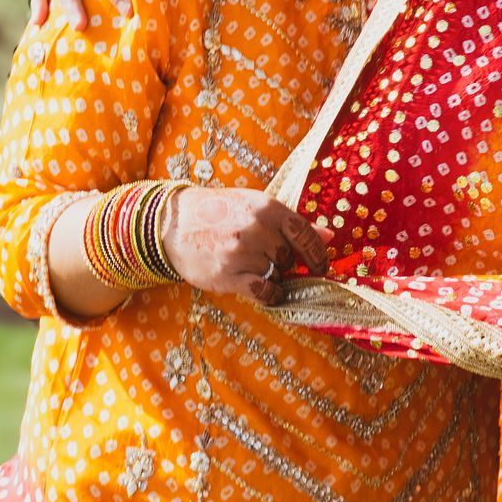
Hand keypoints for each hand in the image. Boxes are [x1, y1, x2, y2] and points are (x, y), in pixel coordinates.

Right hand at [163, 188, 332, 304]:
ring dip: (273, 276)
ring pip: (276, 274)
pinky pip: (262, 291)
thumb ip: (291, 222)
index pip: (305, 234)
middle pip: (289, 257)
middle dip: (285, 263)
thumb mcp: (255, 205)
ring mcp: (240, 252)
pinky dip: (271, 295)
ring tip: (254, 267)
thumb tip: (329, 236)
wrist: (171, 222)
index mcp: (266, 207)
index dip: (318, 254)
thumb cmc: (219, 212)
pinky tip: (267, 292)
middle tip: (269, 259)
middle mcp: (256, 228)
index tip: (321, 265)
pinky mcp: (226, 274)